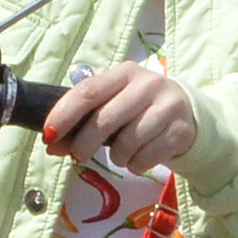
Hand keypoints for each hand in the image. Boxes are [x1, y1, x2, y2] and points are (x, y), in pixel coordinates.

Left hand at [40, 59, 199, 175]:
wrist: (188, 114)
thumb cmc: (140, 109)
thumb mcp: (114, 104)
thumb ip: (84, 120)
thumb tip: (52, 144)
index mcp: (125, 73)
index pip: (88, 91)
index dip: (64, 114)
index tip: (48, 135)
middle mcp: (148, 84)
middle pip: (105, 120)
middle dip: (84, 144)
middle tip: (78, 156)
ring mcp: (167, 107)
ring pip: (127, 143)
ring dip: (116, 157)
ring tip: (121, 154)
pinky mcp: (180, 131)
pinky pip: (145, 158)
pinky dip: (136, 165)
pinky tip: (139, 157)